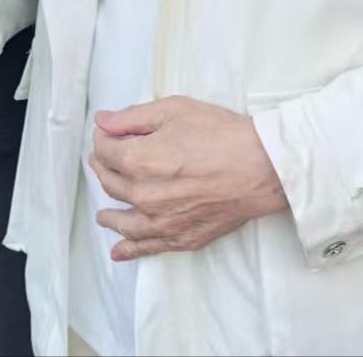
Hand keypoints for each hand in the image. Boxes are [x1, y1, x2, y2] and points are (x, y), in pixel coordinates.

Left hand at [88, 96, 286, 260]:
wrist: (260, 168)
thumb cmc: (219, 134)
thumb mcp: (174, 110)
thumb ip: (132, 117)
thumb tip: (102, 121)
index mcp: (138, 161)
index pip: (106, 152)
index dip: (103, 139)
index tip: (106, 134)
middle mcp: (144, 196)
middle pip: (111, 184)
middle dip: (103, 169)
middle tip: (104, 162)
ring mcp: (162, 222)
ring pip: (124, 221)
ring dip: (109, 215)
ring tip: (102, 215)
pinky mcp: (182, 238)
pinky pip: (148, 247)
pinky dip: (130, 250)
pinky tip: (119, 252)